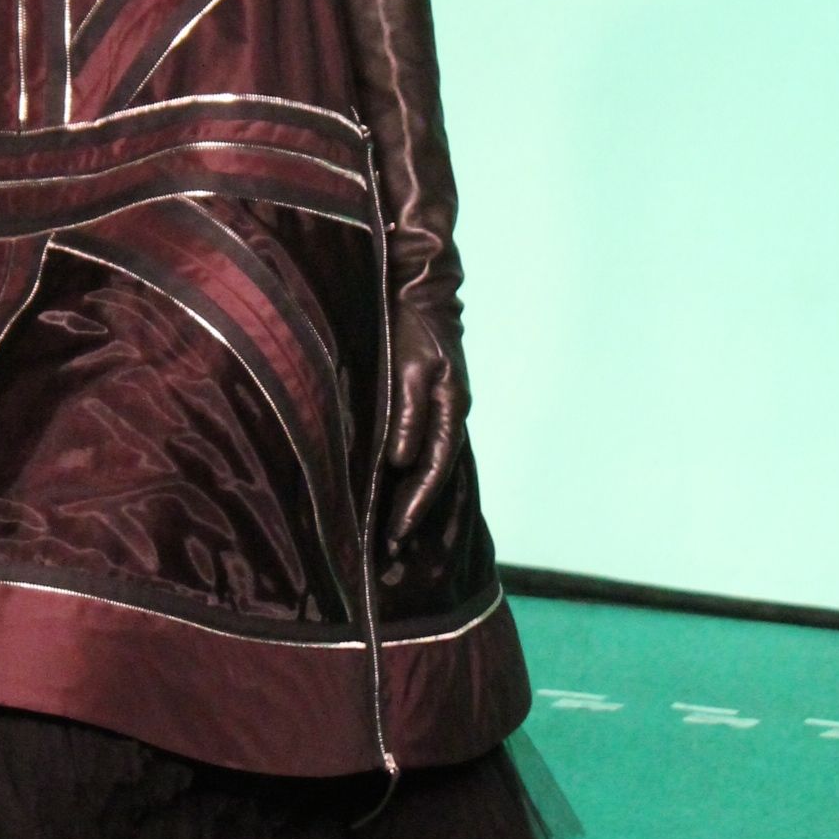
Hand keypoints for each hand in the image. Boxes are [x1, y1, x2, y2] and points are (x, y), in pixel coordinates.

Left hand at [382, 283, 469, 547]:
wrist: (419, 289)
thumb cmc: (410, 326)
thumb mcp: (408, 368)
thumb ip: (407, 414)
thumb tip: (401, 462)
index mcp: (450, 408)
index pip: (433, 470)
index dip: (414, 506)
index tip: (394, 536)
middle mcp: (450, 413)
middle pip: (433, 475)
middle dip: (412, 512)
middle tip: (390, 550)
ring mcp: (440, 408)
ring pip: (426, 464)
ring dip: (408, 497)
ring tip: (388, 530)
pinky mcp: (426, 401)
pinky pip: (419, 448)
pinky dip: (405, 473)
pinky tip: (388, 488)